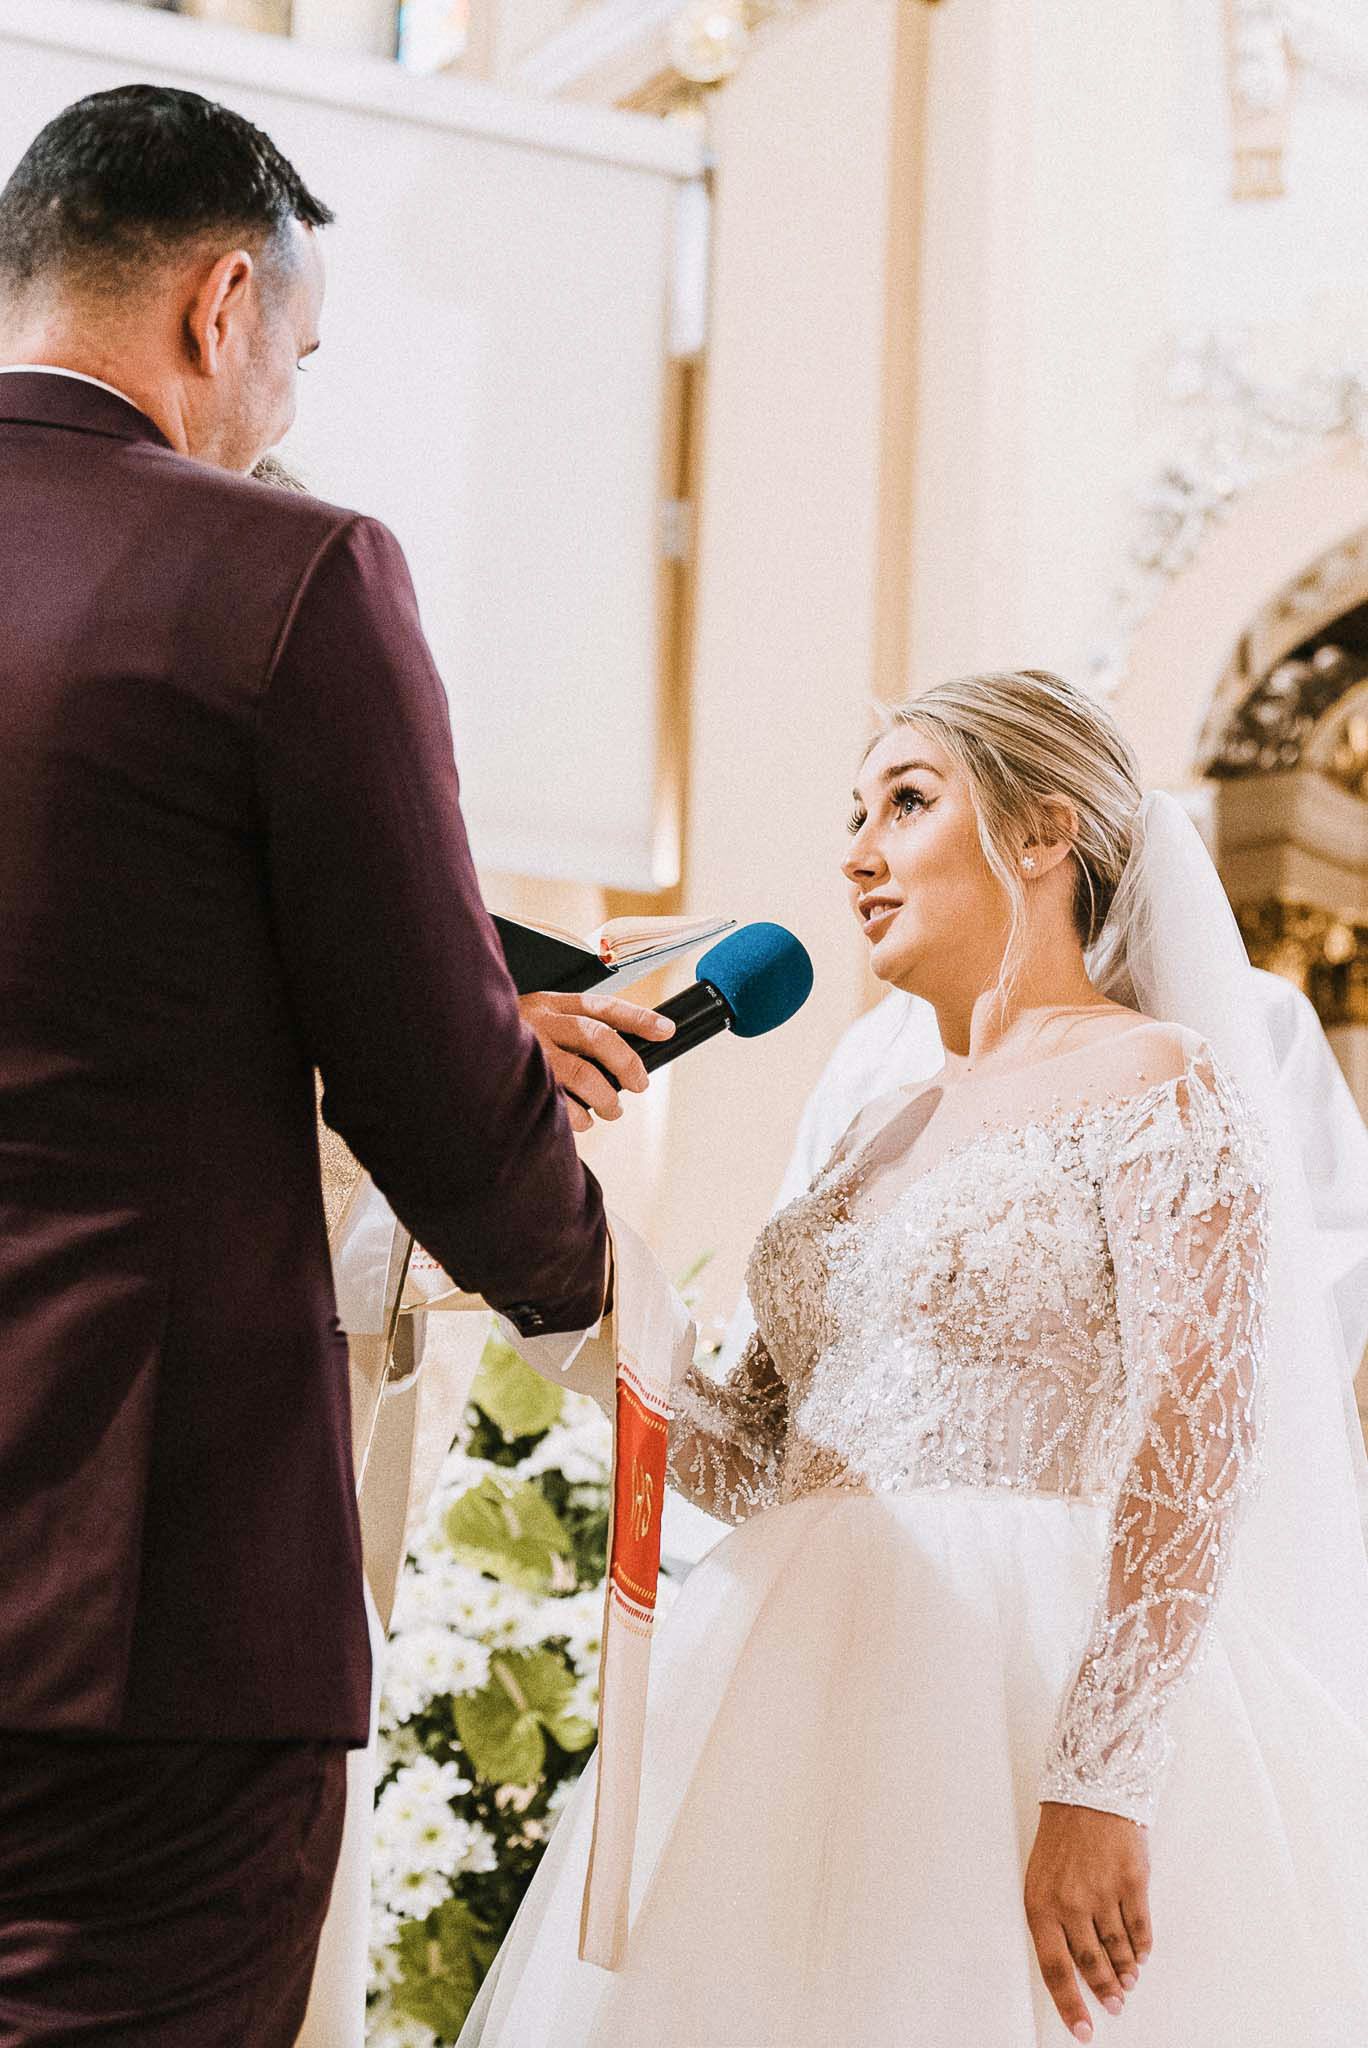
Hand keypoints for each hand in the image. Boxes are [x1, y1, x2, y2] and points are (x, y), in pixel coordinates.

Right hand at [520, 990, 674, 1131]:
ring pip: (581, 1073)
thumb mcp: (537, 1023)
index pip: (603, 1006)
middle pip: (597, 1037)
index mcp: (551, 1004)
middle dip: (627, 1063)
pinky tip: (582, 1121)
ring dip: (606, 1097)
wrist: (456, 1050)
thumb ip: (571, 1033)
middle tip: (640, 1084)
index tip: (667, 1030)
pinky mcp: (517, 1081)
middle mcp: (540, 1021)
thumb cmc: (506, 1042)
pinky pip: (558, 1102)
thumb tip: (621, 1060)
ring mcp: (527, 1050)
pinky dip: (577, 1116)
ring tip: (612, 1110)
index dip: (639, 1018)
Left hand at [1024, 1802, 1151, 2040]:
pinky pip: (1140, 1930)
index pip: (1055, 1970)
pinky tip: (1140, 1955)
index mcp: (1041, 1905)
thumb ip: (1053, 1921)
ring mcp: (1103, 1894)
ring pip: (1118, 1951)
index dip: (1070, 2006)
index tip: (1084, 2031)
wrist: (1088, 1791)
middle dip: (1105, 1991)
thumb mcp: (1040, 1878)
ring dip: (1125, 1972)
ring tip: (1128, 1982)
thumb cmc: (1061, 1839)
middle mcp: (1071, 1904)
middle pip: (1091, 1965)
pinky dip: (1142, 1949)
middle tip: (1115, 2005)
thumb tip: (1074, 1965)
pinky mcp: (1132, 1883)